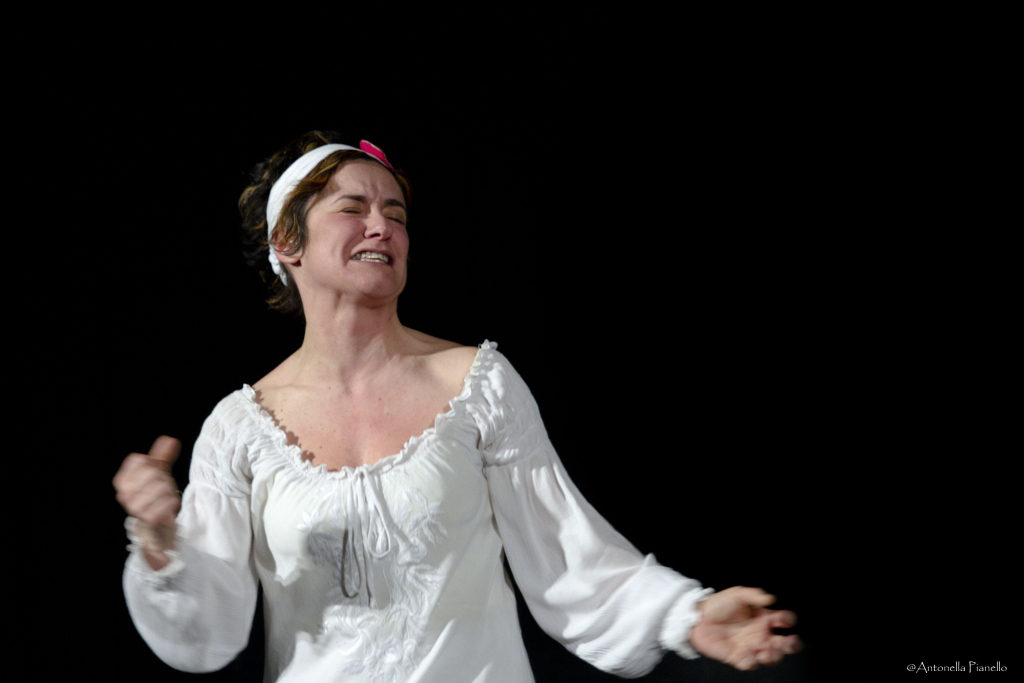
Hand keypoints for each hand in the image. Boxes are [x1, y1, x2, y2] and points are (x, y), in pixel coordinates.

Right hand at [113, 436, 181, 569]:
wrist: (157, 527)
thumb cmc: (155, 497)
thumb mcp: (158, 473)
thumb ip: (162, 456)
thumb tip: (170, 439)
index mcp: (122, 481)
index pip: (139, 460)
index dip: (153, 464)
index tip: (154, 474)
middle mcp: (124, 494)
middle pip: (152, 471)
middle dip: (163, 478)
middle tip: (163, 488)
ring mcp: (134, 508)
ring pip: (161, 486)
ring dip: (169, 491)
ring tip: (165, 498)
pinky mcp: (148, 519)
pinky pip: (168, 501)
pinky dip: (173, 501)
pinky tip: (168, 506)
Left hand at [688, 586, 801, 669]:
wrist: (696, 618)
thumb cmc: (718, 605)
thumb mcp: (736, 594)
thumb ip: (753, 595)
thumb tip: (771, 598)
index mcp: (763, 618)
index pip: (784, 621)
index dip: (787, 620)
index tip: (781, 619)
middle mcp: (760, 634)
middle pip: (784, 644)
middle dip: (791, 644)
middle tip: (787, 642)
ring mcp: (751, 647)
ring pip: (771, 657)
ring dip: (773, 656)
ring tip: (766, 650)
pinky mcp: (738, 657)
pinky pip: (749, 664)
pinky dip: (751, 661)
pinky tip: (746, 653)